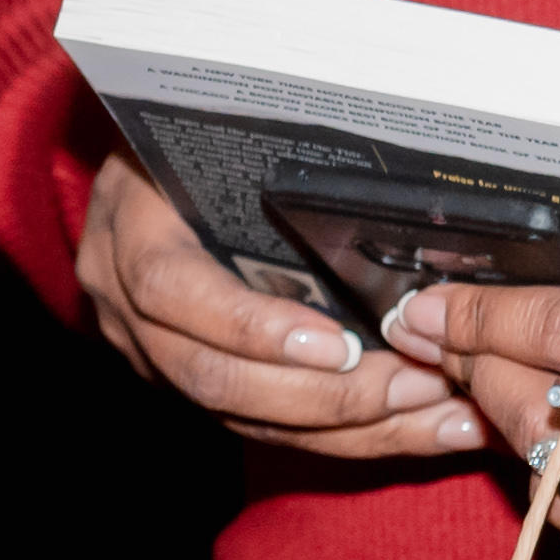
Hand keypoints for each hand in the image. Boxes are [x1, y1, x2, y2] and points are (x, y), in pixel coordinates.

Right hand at [77, 160, 473, 457]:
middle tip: (416, 385)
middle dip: (324, 396)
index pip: (170, 291)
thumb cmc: (195, 134)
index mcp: (128, 230)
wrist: (142, 165)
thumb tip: (378, 157)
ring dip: (349, 428)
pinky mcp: (187, 383)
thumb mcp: (215, 127)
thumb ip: (268, 156)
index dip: (251, 327)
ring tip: (435, 415)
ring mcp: (149, 352)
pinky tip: (416, 424)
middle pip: (213, 378)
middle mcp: (124, 305)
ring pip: (244, 418)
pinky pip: (264, 425)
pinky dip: (344, 432)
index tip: (338, 342)